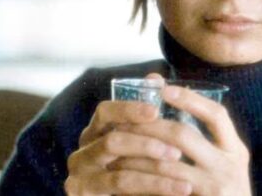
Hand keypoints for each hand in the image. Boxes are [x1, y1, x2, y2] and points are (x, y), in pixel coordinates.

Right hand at [65, 73, 193, 195]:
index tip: (155, 110)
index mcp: (94, 134)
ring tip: (181, 170)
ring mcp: (80, 176)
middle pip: (111, 140)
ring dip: (154, 168)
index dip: (128, 109)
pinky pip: (121, 186)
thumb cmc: (127, 173)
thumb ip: (144, 115)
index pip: (105, 112)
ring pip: (119, 169)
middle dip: (146, 143)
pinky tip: (179, 189)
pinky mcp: (82, 194)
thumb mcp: (137, 145)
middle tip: (177, 149)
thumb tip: (155, 78)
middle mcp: (82, 152)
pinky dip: (154, 186)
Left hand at [111, 78, 251, 195]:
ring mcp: (214, 189)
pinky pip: (162, 190)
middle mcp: (229, 167)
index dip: (190, 99)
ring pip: (165, 165)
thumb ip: (200, 132)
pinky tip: (123, 176)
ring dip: (136, 155)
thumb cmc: (221, 191)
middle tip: (123, 121)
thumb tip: (161, 85)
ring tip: (115, 148)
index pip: (216, 114)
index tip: (164, 89)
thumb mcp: (221, 162)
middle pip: (183, 135)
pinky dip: (140, 182)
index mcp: (235, 150)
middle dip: (149, 126)